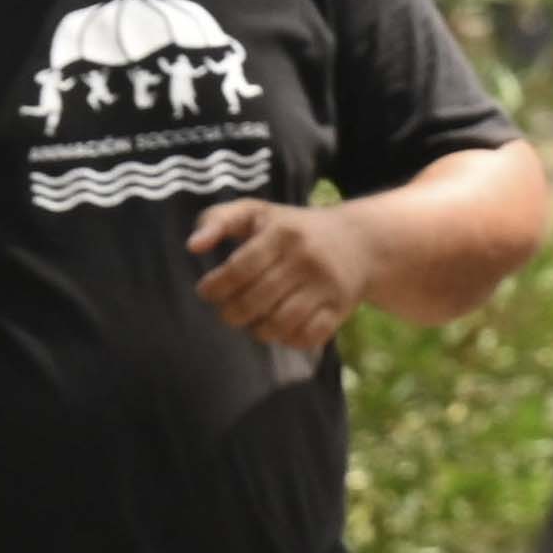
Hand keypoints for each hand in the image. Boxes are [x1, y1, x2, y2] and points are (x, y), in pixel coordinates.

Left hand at [184, 196, 378, 353]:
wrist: (359, 241)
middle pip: (255, 301)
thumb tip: (192, 246)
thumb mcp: (257, 212)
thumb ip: (219, 220)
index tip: (207, 291)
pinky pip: (307, 337)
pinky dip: (288, 339)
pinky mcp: (340, 309)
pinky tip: (281, 327)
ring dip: (257, 330)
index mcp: (283, 233)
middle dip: (231, 313)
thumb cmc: (293, 229)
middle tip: (229, 309)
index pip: (239, 269)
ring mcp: (325, 286)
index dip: (215, 287)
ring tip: (253, 320)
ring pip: (279, 324)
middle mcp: (306, 259)